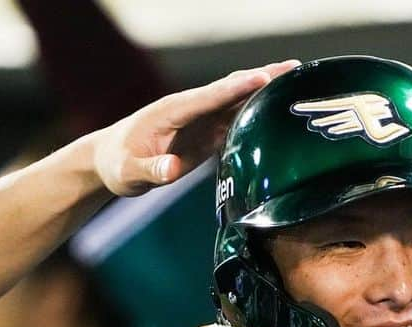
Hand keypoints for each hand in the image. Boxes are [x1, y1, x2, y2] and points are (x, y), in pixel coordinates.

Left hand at [94, 61, 297, 194]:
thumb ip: (151, 171)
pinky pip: (238, 118)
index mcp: (173, 111)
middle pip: (232, 89)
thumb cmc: (118, 165)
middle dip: (263, 77)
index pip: (211, 96)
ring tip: (300, 83)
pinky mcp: (208, 132)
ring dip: (268, 91)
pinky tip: (282, 112)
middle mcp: (191, 108)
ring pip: (239, 100)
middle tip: (296, 69)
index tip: (265, 77)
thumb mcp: (129, 172)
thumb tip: (173, 170)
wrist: (112, 160)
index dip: (238, 87)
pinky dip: (260, 112)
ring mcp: (201, 119)